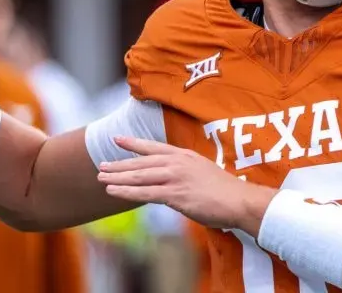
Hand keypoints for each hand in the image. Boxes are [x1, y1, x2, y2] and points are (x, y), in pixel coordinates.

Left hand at [97, 136, 276, 233]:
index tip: (117, 140)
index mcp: (184, 155)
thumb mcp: (203, 171)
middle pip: (141, 162)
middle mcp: (177, 163)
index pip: (153, 147)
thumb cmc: (225, 191)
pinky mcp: (174, 194)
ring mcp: (175, 177)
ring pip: (139, 176)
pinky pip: (144, 193)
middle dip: (119, 163)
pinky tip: (112, 191)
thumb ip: (186, 172)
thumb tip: (172, 179)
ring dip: (117, 177)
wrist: (239, 201)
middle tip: (102, 165)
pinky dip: (126, 191)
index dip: (133, 143)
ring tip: (101, 177)